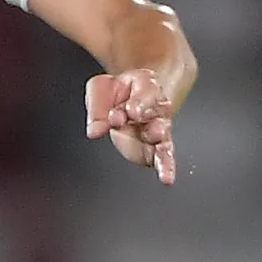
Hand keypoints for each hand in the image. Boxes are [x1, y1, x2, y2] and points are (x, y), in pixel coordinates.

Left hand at [85, 67, 177, 184]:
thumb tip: (95, 131)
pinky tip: (166, 177)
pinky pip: (164, 157)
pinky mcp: (156, 146)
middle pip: (156, 109)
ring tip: (153, 137)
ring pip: (164, 134)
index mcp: (145, 85)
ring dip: (157, 136)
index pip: (146, 91)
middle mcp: (156, 106)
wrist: (128, 96)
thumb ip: (97, 109)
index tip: (131, 110)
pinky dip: (166, 167)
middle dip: (146, 112)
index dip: (139, 101)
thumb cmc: (116, 92)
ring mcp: (159, 127)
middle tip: (134, 116)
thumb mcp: (100, 90)